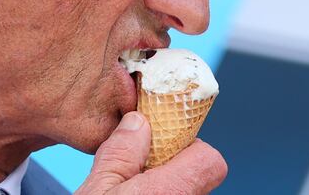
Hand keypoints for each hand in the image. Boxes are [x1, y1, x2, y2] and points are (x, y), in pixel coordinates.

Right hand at [74, 112, 226, 194]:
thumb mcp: (97, 187)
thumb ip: (120, 152)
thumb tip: (138, 121)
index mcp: (172, 190)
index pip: (210, 159)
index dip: (187, 145)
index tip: (158, 142)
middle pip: (194, 172)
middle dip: (168, 163)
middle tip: (136, 168)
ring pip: (183, 187)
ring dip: (163, 181)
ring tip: (129, 188)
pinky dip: (159, 193)